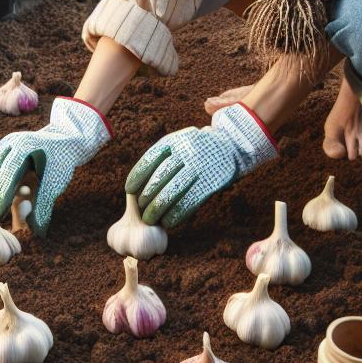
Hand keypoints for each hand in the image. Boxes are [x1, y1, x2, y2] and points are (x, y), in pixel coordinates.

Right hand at [0, 97, 109, 235]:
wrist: (64, 142)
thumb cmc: (62, 161)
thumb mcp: (57, 180)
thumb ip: (45, 202)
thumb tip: (37, 230)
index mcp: (26, 143)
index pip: (9, 168)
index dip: (3, 191)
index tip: (1, 212)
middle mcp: (11, 141)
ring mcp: (3, 144)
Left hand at [125, 103, 277, 228]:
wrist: (232, 145)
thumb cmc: (197, 149)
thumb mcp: (180, 143)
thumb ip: (163, 159)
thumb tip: (139, 185)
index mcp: (175, 140)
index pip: (150, 158)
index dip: (138, 175)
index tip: (129, 189)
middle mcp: (186, 152)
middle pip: (161, 177)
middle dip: (147, 196)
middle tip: (140, 210)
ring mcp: (200, 167)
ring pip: (174, 191)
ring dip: (159, 209)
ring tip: (151, 219)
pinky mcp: (211, 183)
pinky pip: (190, 201)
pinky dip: (177, 214)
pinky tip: (169, 222)